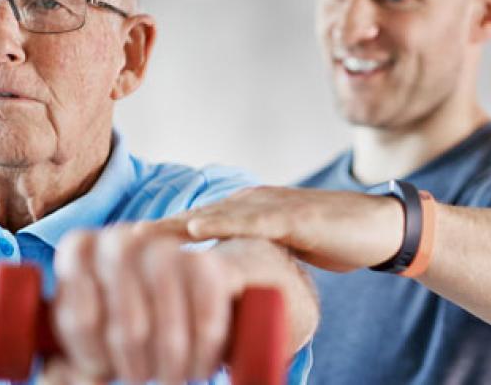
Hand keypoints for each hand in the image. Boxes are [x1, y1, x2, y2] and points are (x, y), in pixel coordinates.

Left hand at [47, 226, 243, 383]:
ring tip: (168, 375)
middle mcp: (119, 239)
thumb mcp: (85, 338)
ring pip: (169, 335)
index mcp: (77, 250)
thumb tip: (63, 375)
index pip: (80, 322)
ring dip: (172, 370)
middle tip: (139, 377)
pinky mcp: (209, 265)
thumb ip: (67, 360)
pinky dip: (203, 359)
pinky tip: (197, 367)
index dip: (93, 358)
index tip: (99, 368)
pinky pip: (208, 328)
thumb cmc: (117, 324)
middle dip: (136, 368)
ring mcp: (165, 248)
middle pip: (128, 331)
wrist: (179, 298)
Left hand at [137, 186, 406, 271]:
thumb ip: (250, 259)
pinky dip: (221, 224)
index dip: (153, 240)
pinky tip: (195, 232)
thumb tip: (221, 286)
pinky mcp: (295, 215)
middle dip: (150, 233)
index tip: (114, 253)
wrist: (381, 229)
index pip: (190, 228)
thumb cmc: (331, 241)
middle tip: (109, 247)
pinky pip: (252, 221)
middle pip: (190, 219)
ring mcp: (271, 206)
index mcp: (243, 214)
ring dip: (173, 229)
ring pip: (212, 216)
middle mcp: (250, 203)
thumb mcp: (281, 252)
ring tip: (137, 240)